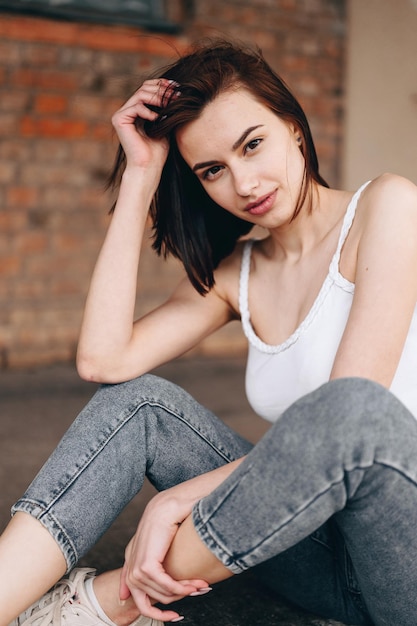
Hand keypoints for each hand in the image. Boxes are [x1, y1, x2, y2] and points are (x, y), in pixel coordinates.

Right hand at [111, 78, 176, 175]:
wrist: (148, 167)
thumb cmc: (158, 151)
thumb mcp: (165, 124)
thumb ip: (166, 108)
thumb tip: (177, 90)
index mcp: (137, 110)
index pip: (148, 88)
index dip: (162, 85)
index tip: (177, 87)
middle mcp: (127, 110)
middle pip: (144, 88)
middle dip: (162, 90)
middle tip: (176, 95)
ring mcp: (122, 114)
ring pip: (140, 94)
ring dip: (158, 98)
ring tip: (169, 105)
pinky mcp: (119, 120)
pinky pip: (136, 107)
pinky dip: (148, 111)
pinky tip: (157, 119)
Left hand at [119, 492, 208, 621]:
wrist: (169, 503)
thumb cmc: (169, 517)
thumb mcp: (159, 542)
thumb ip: (152, 561)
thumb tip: (144, 584)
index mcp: (131, 557)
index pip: (135, 593)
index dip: (153, 609)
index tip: (174, 615)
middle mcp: (131, 564)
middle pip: (148, 600)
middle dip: (174, 601)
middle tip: (197, 592)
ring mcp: (137, 565)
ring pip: (160, 593)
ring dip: (183, 592)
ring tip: (201, 585)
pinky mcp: (147, 564)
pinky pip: (164, 586)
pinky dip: (181, 588)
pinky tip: (194, 584)